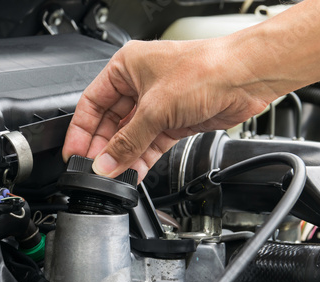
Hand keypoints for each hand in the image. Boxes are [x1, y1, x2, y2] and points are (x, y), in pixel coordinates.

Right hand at [62, 38, 277, 181]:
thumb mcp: (156, 107)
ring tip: (113, 176)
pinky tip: (133, 172)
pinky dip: (142, 158)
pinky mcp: (175, 121)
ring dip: (123, 157)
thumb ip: (128, 140)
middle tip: (95, 170)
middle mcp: (140, 85)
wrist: (244, 78)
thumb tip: (105, 162)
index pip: (93, 103)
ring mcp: (159, 105)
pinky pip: (151, 144)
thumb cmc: (205, 70)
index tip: (75, 153)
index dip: (82, 130)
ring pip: (132, 136)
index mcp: (127, 68)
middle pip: (111, 122)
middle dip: (104, 148)